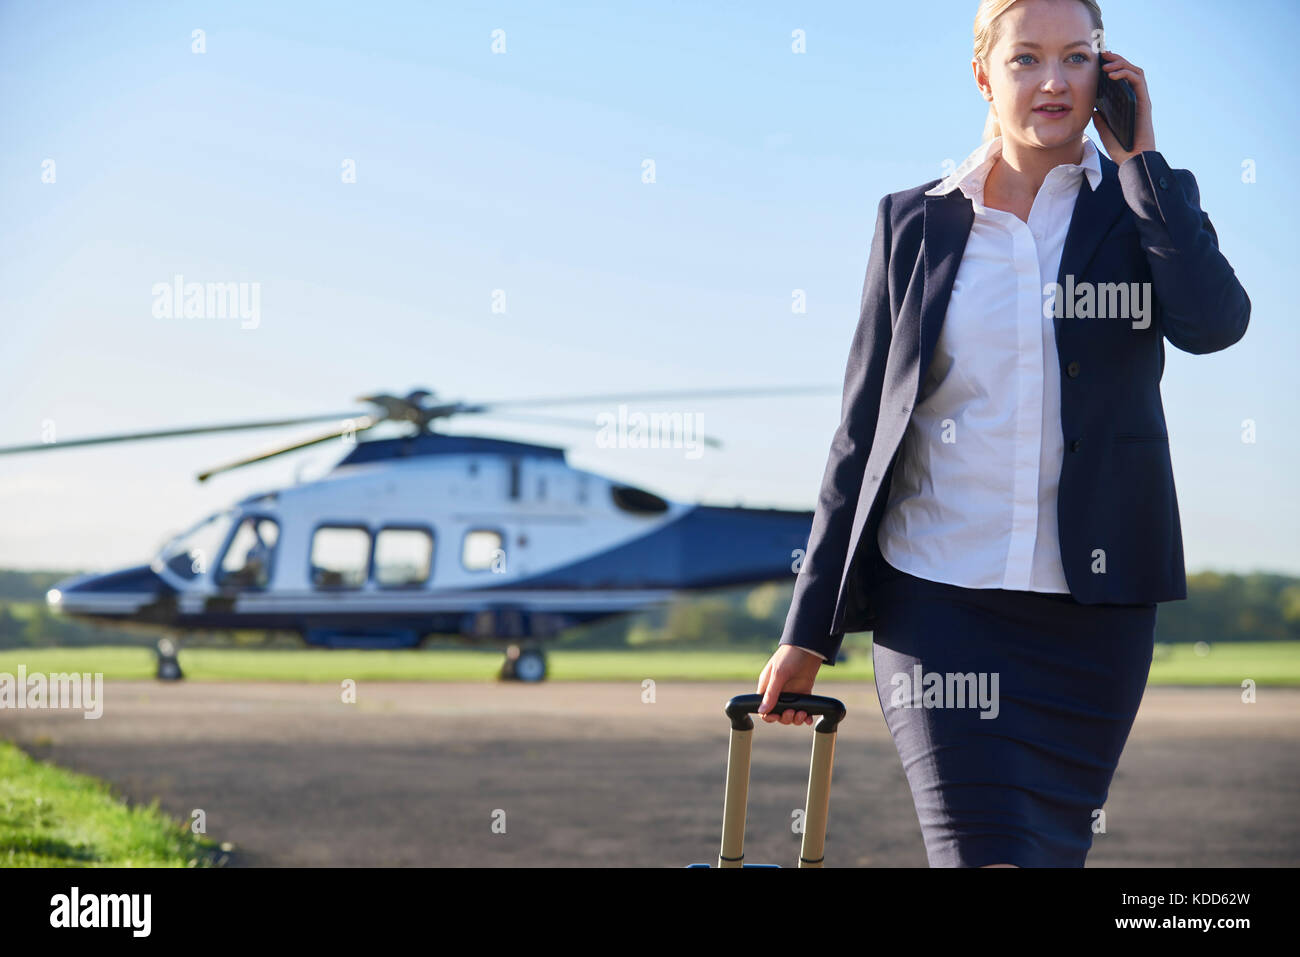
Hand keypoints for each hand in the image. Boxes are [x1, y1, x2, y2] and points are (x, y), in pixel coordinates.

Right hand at [755, 644, 822, 725]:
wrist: (810, 646)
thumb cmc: (790, 656)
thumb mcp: (779, 674)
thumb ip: (771, 693)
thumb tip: (762, 710)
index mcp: (767, 686)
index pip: (764, 707)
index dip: (769, 715)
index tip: (776, 716)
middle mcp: (778, 691)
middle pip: (778, 713)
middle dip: (785, 717)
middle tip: (792, 712)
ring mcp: (792, 693)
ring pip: (791, 713)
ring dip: (796, 718)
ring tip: (802, 714)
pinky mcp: (804, 692)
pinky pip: (803, 709)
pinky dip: (806, 716)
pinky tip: (808, 718)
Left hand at [1093, 50, 1156, 165]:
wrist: (1132, 160)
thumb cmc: (1121, 148)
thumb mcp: (1105, 130)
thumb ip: (1101, 118)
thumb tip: (1093, 107)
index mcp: (1127, 103)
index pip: (1121, 79)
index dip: (1111, 67)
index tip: (1097, 62)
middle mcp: (1136, 98)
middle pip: (1128, 71)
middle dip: (1115, 60)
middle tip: (1102, 54)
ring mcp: (1141, 99)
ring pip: (1135, 71)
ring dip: (1120, 63)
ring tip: (1105, 63)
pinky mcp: (1144, 102)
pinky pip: (1137, 80)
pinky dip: (1125, 73)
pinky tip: (1111, 74)